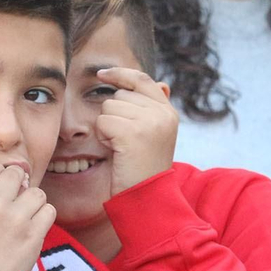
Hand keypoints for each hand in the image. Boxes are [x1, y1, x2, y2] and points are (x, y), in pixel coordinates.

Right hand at [0, 163, 55, 270]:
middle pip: (16, 174)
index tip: (2, 191)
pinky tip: (33, 229)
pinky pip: (49, 211)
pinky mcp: (33, 235)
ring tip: (24, 220)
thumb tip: (18, 173)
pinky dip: (44, 218)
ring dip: (34, 204)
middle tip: (14, 207)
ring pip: (37, 193)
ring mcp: (14, 219)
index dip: (0, 176)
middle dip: (18, 187)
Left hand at [93, 67, 177, 194]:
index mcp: (169, 112)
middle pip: (120, 95)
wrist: (148, 197)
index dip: (120, 74)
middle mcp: (162, 113)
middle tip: (125, 141)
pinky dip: (103, 137)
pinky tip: (116, 151)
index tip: (102, 74)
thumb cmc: (146, 169)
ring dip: (107, 127)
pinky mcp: (132, 132)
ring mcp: (148, 122)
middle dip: (114, 115)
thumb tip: (161, 83)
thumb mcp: (158, 135)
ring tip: (122, 147)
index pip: (142, 79)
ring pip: (109, 107)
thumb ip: (155, 109)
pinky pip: (103, 121)